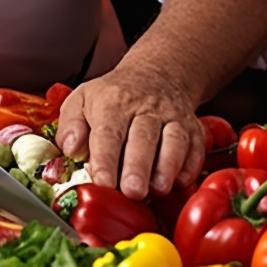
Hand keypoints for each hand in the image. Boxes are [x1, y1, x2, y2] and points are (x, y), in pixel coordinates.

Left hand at [53, 64, 205, 200]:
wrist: (155, 74)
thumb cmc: (113, 96)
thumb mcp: (81, 100)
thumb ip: (70, 125)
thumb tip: (69, 148)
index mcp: (113, 104)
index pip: (108, 133)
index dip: (106, 159)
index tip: (103, 182)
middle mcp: (145, 109)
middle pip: (143, 138)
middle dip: (138, 167)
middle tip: (132, 192)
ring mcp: (172, 117)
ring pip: (174, 141)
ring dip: (167, 167)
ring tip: (158, 190)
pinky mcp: (192, 128)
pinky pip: (196, 146)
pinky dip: (191, 165)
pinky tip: (180, 182)